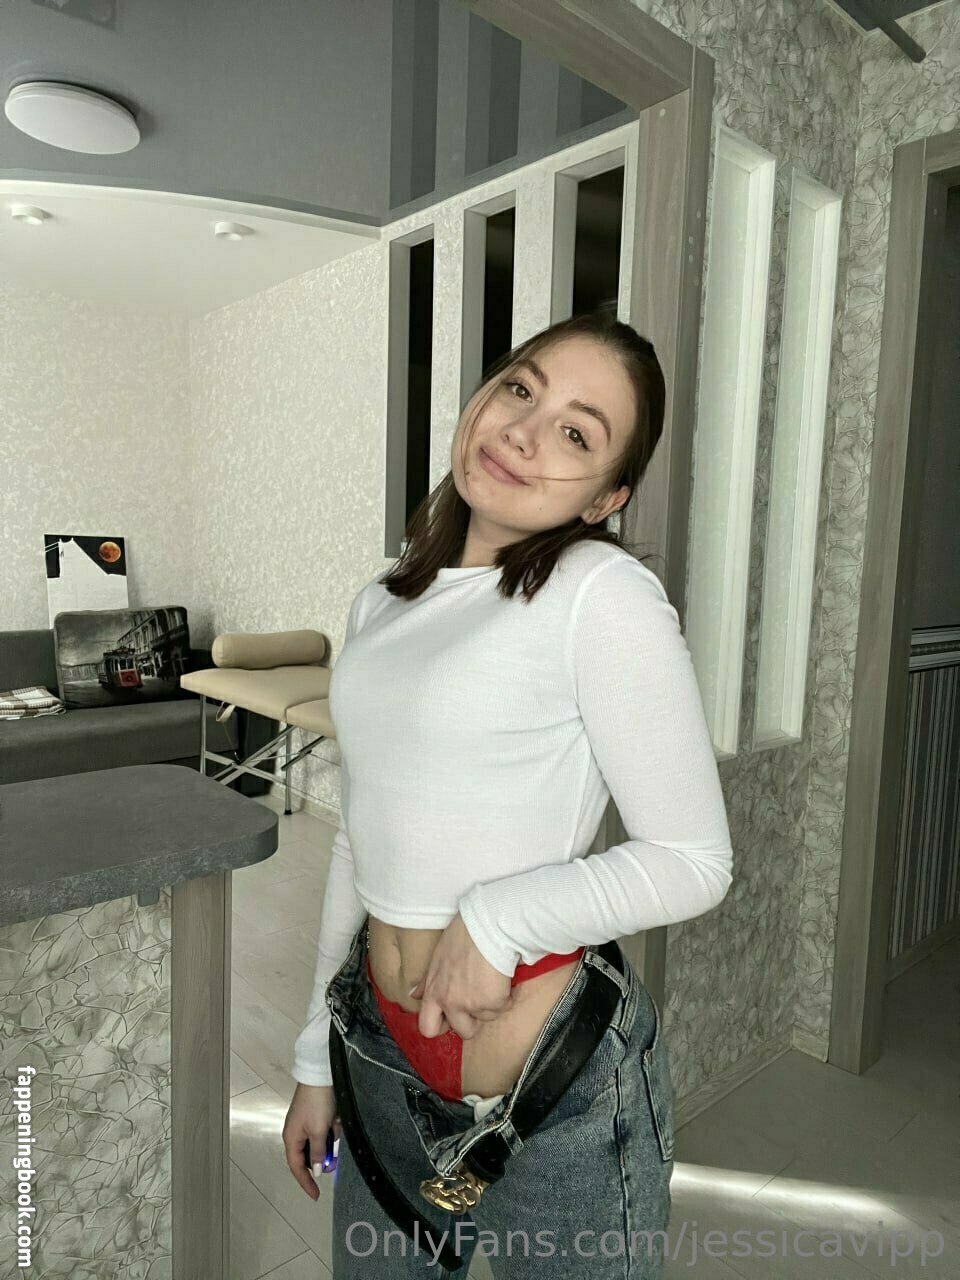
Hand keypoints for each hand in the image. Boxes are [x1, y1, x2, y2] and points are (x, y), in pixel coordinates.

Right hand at [282, 1084, 340, 1200]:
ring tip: (336, 1126)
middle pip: (309, 1154)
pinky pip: (324, 1129)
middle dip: (324, 1154)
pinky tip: (337, 1120)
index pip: (297, 1167)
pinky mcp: (315, 1115)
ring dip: (329, 1138)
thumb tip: (317, 1171)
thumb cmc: (317, 1104)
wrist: (320, 1075)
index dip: (306, 1182)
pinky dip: (332, 1128)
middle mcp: (296, 1133)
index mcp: (292, 1138)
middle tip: (335, 1155)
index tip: (316, 1196)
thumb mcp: (318, 1130)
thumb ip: (318, 1152)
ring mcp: (305, 1123)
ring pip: (320, 1141)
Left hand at [408, 912, 515, 1039]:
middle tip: (479, 1002)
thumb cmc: (464, 934)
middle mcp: (450, 1002)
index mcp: (434, 991)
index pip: (427, 1027)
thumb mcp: (437, 957)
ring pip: (486, 1018)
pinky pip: (504, 1007)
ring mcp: (472, 1005)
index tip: (451, 1017)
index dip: (441, 1026)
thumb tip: (415, 995)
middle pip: (463, 1032)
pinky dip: (507, 995)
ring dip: (492, 1004)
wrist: (488, 925)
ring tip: (492, 979)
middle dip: (472, 1022)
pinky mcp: (493, 1002)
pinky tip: (504, 976)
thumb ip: (428, 981)